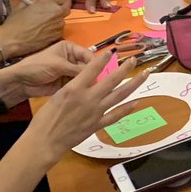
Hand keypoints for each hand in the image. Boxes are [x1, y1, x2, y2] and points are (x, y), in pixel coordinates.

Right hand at [0, 0, 67, 57]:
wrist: (13, 39)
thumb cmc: (15, 22)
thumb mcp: (22, 6)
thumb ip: (34, 2)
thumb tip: (39, 3)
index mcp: (48, 2)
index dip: (58, 0)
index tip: (53, 3)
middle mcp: (57, 12)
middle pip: (66, 8)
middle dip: (60, 9)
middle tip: (51, 13)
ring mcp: (59, 24)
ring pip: (62, 20)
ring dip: (56, 20)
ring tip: (43, 25)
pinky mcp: (58, 35)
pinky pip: (59, 30)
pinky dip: (53, 30)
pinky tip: (43, 33)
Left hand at [0, 41, 91, 106]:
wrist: (20, 82)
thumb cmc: (37, 66)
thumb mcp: (58, 65)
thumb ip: (77, 69)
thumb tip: (96, 74)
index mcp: (70, 48)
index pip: (88, 55)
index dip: (96, 63)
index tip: (102, 73)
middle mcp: (72, 58)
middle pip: (89, 66)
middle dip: (94, 74)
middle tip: (100, 84)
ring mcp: (70, 71)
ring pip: (86, 76)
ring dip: (90, 82)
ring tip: (96, 90)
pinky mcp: (68, 83)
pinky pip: (79, 84)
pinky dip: (83, 89)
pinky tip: (88, 94)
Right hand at [24, 51, 147, 157]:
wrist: (45, 141)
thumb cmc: (45, 118)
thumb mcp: (57, 95)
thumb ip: (74, 87)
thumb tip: (88, 79)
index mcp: (74, 89)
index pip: (92, 69)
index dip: (103, 59)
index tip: (112, 51)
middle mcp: (88, 98)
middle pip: (111, 80)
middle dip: (125, 68)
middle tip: (135, 60)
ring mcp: (96, 112)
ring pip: (120, 95)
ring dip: (134, 84)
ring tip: (145, 75)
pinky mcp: (98, 124)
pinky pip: (116, 115)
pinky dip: (127, 108)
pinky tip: (137, 102)